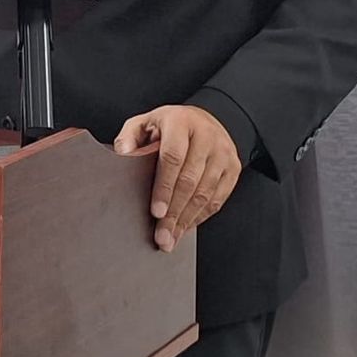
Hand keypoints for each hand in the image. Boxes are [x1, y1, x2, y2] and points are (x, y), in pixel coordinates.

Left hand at [113, 104, 241, 252]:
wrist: (204, 119)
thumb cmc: (171, 125)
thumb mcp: (146, 122)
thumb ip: (130, 135)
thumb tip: (122, 152)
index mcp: (180, 122)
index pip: (173, 158)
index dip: (164, 187)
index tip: (156, 211)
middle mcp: (206, 136)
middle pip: (189, 181)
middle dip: (174, 213)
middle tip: (162, 235)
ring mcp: (223, 152)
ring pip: (205, 193)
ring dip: (186, 220)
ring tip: (171, 237)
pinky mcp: (233, 167)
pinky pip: (218, 198)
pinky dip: (201, 216)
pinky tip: (186, 226)